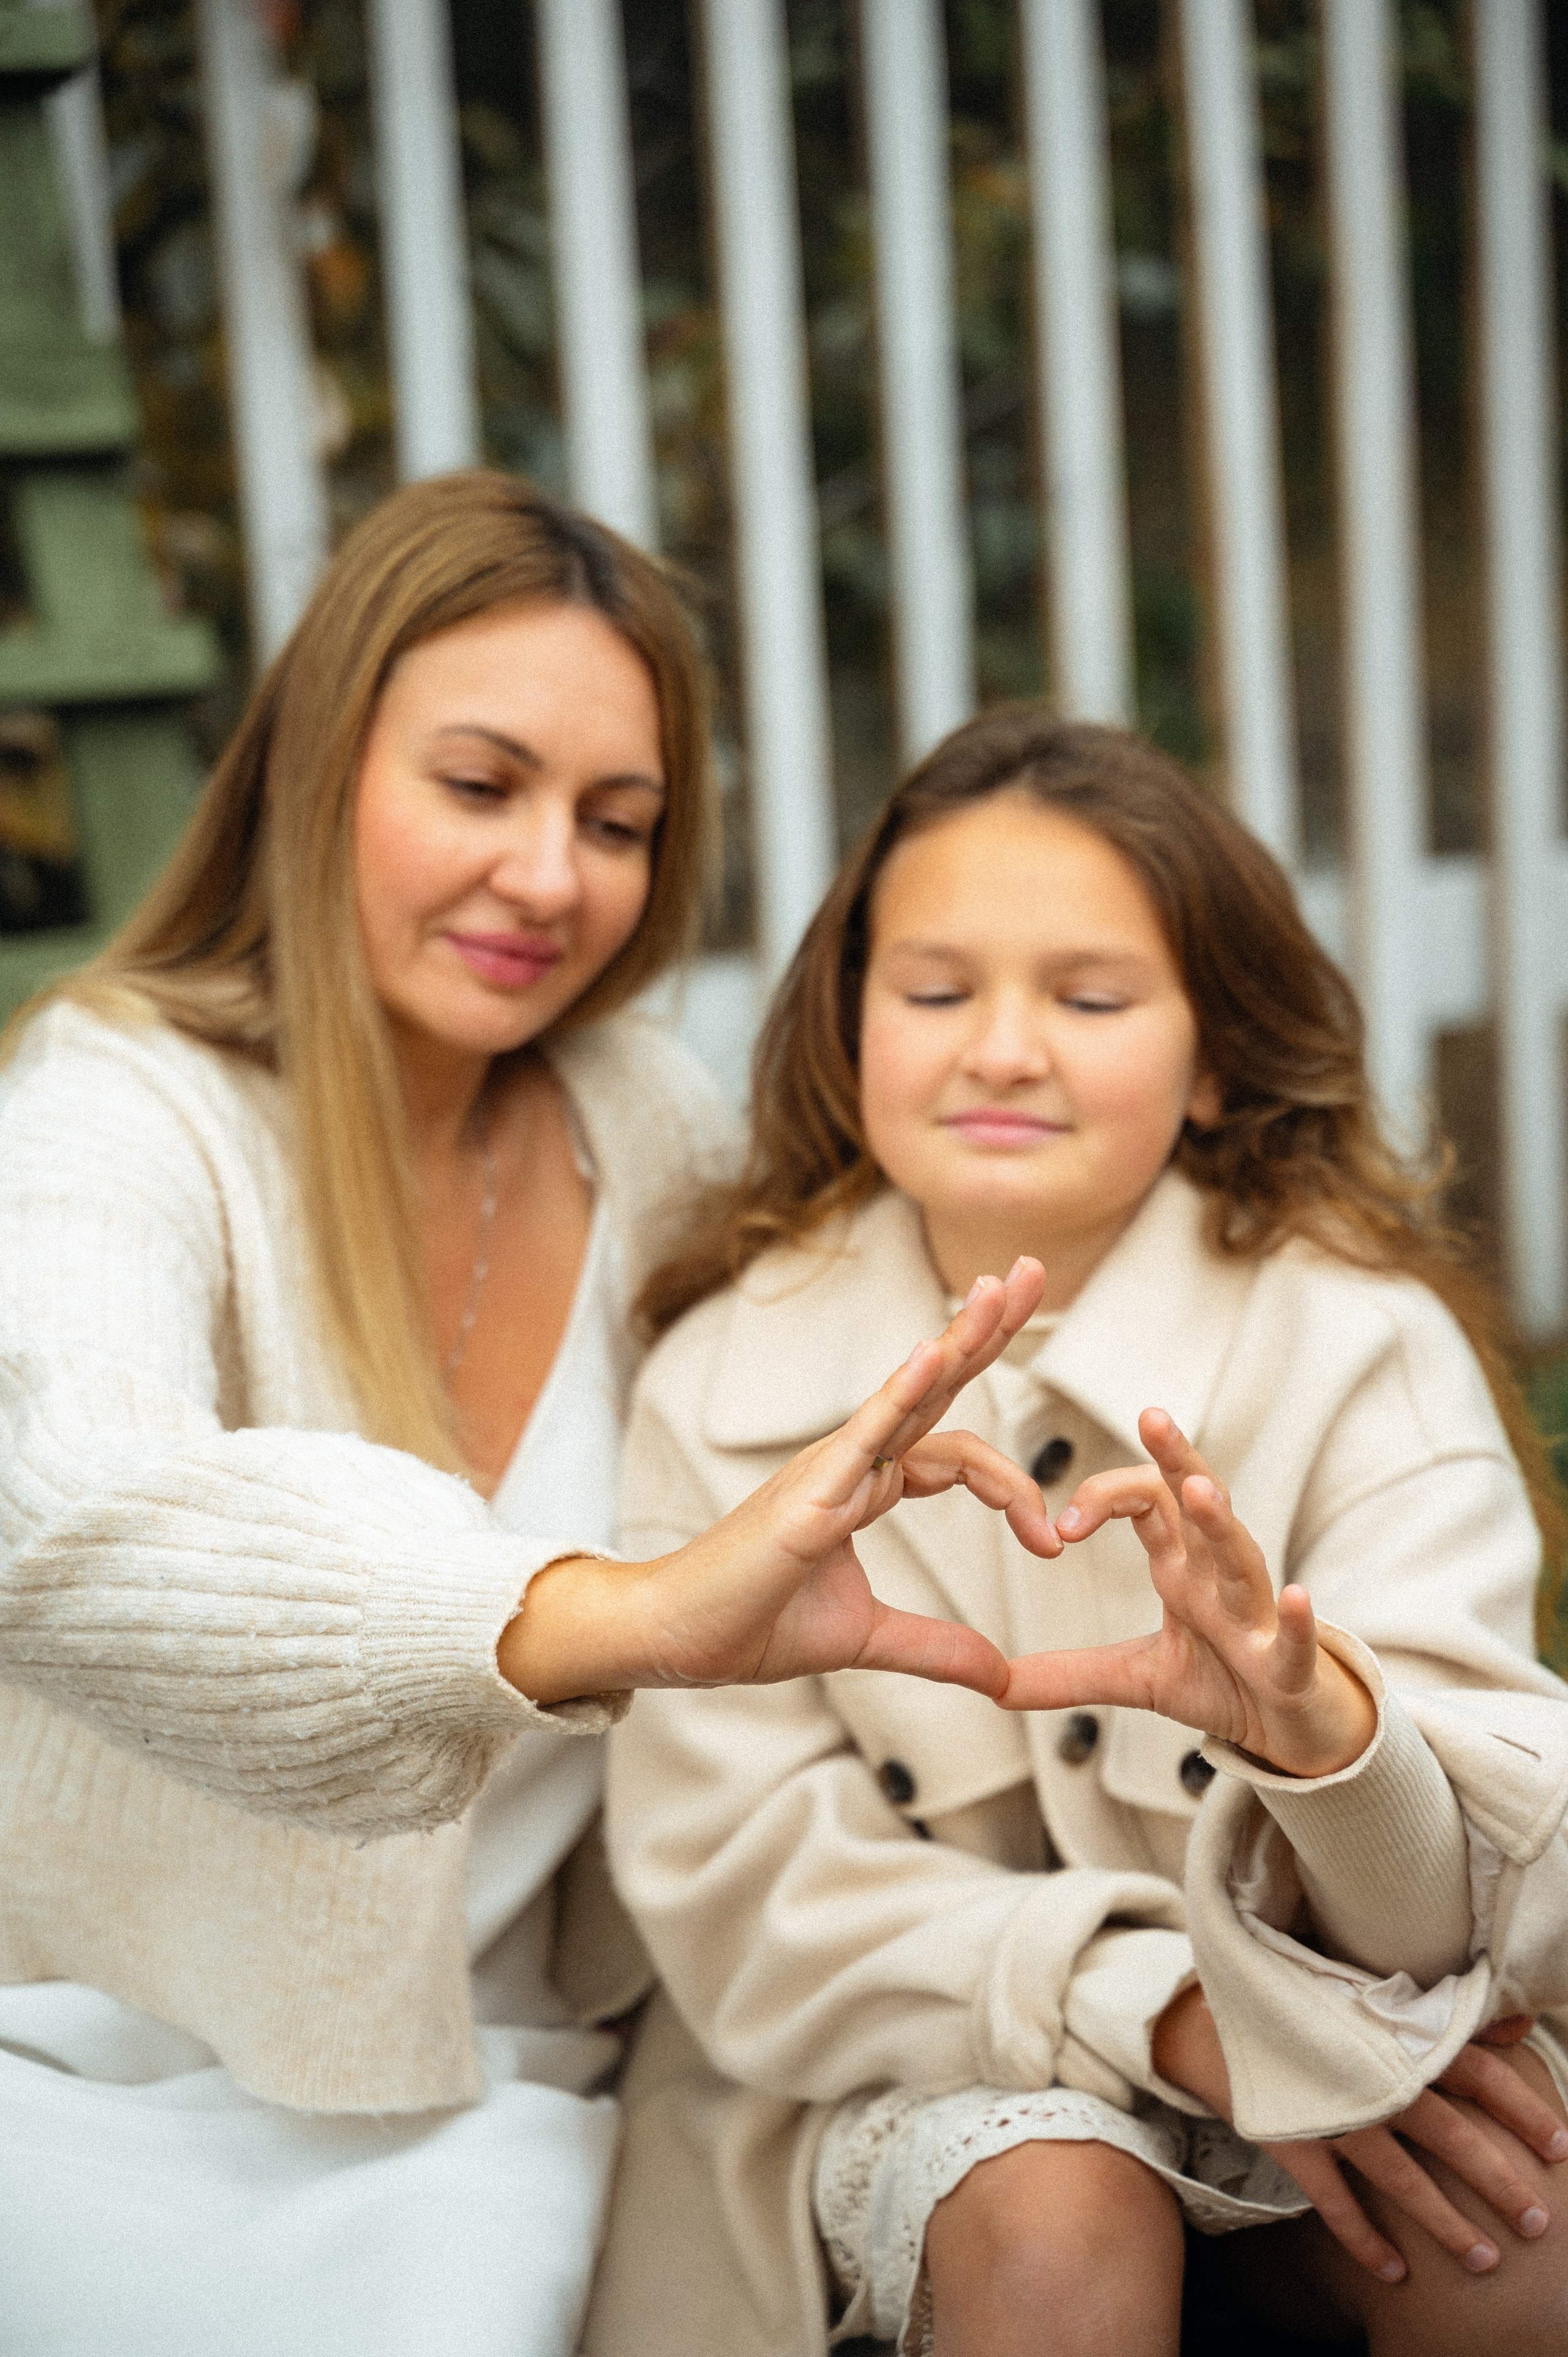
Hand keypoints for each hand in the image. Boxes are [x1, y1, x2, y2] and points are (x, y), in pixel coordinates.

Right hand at [501, 1259, 1058, 1703]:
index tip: (1049, 1543)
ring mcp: (829, 1467)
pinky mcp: (809, 1490)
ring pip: (909, 1391)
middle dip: (988, 1330)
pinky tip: (936, 1352)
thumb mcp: (867, 1639)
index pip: (957, 1456)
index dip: (1013, 1490)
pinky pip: (865, 1430)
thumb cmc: (750, 1625)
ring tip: (1003, 1286)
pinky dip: (902, 1390)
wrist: (677, 1640)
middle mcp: (852, 1461)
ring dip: (961, 1336)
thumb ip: (936, 1648)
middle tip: (1033, 1271)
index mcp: (866, 1485)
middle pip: (936, 1384)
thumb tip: (1003, 1679)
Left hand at [999, 1408, 1375, 1776]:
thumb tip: (995, 1685)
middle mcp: (1220, 1578)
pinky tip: (1295, 1594)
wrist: (1290, 1734)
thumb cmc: (1223, 1683)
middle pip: (1199, 1503)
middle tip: (1151, 1417)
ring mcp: (1258, 1618)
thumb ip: (1069, 1674)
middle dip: (1178, 1459)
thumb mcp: (1135, 1678)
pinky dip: (1295, 1618)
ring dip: (1222, 1524)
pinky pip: (1295, 1638)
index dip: (1104, 1498)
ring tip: (1201, 1491)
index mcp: (1183, 1567)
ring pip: (1242, 1557)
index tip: (1060, 1527)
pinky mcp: (1292, 1667)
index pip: (1146, 1503)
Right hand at [1152, 1986, 1567, 2281]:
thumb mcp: (1378, 1999)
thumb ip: (1449, 2013)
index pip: (1476, 2071)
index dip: (1522, 2109)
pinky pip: (1336, 2203)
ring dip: (1446, 2223)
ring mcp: (1331, 2112)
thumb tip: (1520, 2024)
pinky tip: (1396, 2272)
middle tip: (1536, 2222)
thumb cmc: (1310, 2009)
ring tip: (1485, 2260)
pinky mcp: (1292, 2141)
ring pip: (1401, 2179)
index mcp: (1398, 2035)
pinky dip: (1366, 2241)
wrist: (1216, 2018)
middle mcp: (1372, 2075)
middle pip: (1451, 2134)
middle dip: (1498, 2182)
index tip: (1560, 2147)